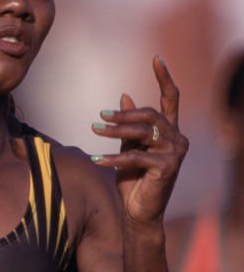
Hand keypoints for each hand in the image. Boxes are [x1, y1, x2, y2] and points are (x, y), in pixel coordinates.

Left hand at [91, 57, 187, 225]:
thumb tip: (124, 96)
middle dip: (123, 115)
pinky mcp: (167, 166)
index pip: (171, 99)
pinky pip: (136, 156)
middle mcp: (177, 138)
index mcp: (169, 131)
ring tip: (94, 131)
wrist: (138, 214)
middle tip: (100, 117)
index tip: (156, 58)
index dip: (164, 78)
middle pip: (149, 115)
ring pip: (142, 132)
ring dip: (115, 132)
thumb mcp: (128, 148)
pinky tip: (96, 160)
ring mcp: (175, 152)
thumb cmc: (133, 181)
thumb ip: (129, 125)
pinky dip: (114, 158)